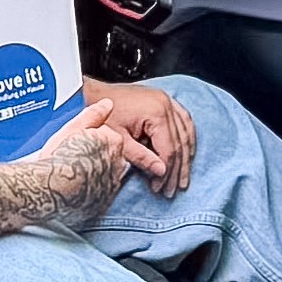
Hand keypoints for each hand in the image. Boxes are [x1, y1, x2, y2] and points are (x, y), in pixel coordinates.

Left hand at [75, 78, 192, 193]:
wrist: (94, 92)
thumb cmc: (103, 114)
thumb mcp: (119, 139)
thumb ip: (141, 157)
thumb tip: (161, 172)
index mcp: (156, 113)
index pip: (169, 150)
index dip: (166, 172)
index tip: (160, 187)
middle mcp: (166, 105)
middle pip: (179, 143)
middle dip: (177, 169)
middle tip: (173, 189)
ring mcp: (167, 100)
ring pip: (186, 132)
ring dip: (186, 156)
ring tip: (183, 177)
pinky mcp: (165, 100)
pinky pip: (184, 120)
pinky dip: (186, 138)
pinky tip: (186, 151)